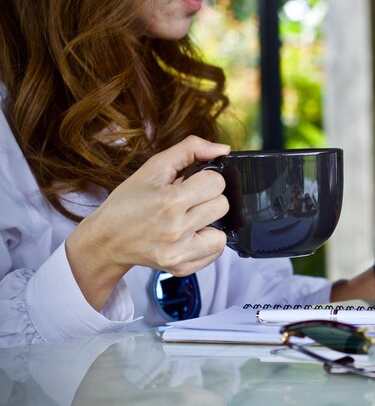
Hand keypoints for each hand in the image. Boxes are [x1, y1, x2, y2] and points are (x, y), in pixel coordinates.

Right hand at [66, 135, 230, 309]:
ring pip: (223, 233)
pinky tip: (189, 236)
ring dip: (210, 224)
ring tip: (189, 220)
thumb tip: (224, 148)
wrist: (107, 240)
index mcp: (170, 201)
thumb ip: (190, 149)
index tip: (191, 184)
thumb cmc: (129, 201)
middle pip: (222, 206)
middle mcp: (176, 230)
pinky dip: (206, 243)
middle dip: (207, 200)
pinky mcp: (181, 268)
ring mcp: (179, 253)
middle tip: (188, 202)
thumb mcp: (154, 168)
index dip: (206, 179)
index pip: (216, 182)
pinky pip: (215, 253)